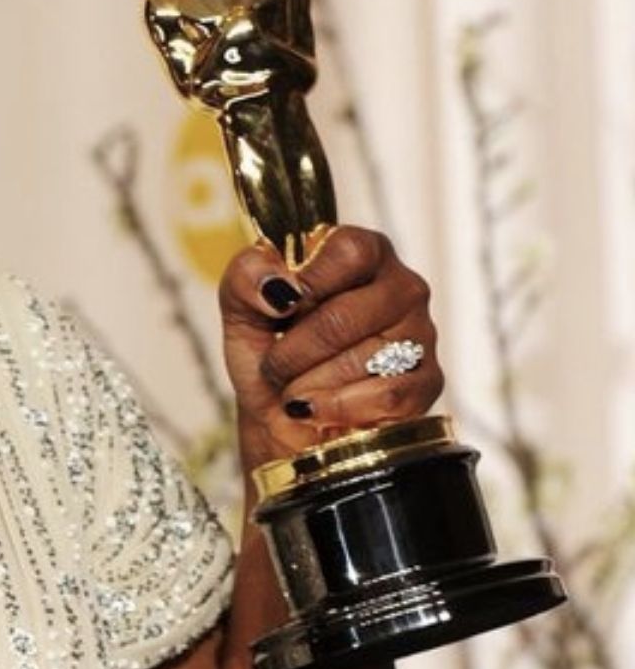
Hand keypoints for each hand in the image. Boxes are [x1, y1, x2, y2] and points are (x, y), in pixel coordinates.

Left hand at [219, 225, 443, 466]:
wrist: (281, 419)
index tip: (281, 309)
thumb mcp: (241, 309)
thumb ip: (246, 277)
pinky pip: (384, 396)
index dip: (308, 283)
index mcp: (360, 253)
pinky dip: (337, 408)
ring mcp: (420, 335)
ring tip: (297, 387)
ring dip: (310, 384)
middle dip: (293, 352)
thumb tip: (278, 285)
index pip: (349, 249)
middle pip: (345, 315)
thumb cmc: (270, 353)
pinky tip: (319, 409)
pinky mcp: (427, 383)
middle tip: (276, 365)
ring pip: (362, 360)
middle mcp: (400, 287)